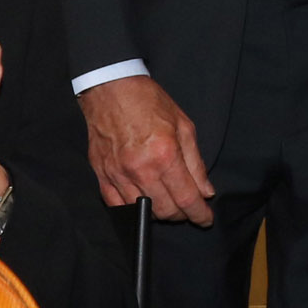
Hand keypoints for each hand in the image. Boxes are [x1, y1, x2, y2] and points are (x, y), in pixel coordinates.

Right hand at [80, 74, 215, 222]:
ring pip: (142, 211)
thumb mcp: (184, 126)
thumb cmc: (148, 102)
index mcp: (164, 155)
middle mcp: (140, 169)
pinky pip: (116, 205)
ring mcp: (118, 174)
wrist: (111, 89)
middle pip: (166, 210)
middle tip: (188, 207)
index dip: (200, 214)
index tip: (205, 219)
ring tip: (167, 203)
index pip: (187, 198)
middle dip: (181, 215)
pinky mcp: (102, 174)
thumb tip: (205, 191)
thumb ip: (195, 163)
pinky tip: (143, 202)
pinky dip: (132, 209)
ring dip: (159, 212)